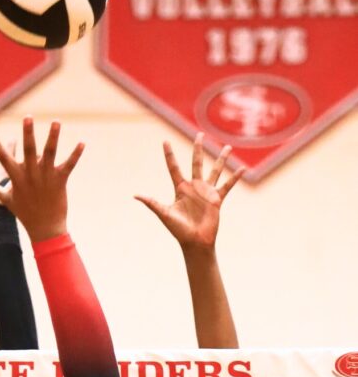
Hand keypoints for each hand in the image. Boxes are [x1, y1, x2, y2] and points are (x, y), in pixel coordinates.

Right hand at [0, 117, 83, 242]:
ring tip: (56, 122)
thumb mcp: (9, 202)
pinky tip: (82, 143)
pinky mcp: (60, 180)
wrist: (45, 228)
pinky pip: (69, 165)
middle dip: (28, 133)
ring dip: (53, 137)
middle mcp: (31, 174)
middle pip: (29, 150)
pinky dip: (76, 154)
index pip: (4, 160)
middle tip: (28, 118)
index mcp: (18, 178)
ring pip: (49, 153)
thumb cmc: (26, 214)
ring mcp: (46, 176)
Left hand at [135, 133, 244, 252]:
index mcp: (180, 188)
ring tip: (227, 148)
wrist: (195, 242)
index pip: (173, 167)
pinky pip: (227, 186)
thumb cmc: (178, 230)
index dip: (169, 155)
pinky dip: (235, 178)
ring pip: (215, 171)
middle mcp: (193, 187)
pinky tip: (242, 169)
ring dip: (221, 159)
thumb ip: (152, 203)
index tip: (165, 141)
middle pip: (196, 163)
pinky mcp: (216, 199)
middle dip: (198, 149)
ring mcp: (206, 192)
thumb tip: (135, 195)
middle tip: (199, 135)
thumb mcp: (164, 214)